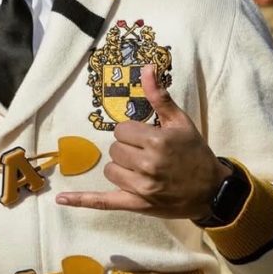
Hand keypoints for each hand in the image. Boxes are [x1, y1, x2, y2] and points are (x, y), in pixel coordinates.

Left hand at [56, 65, 228, 219]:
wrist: (211, 189)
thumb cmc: (195, 153)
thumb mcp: (181, 122)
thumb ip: (159, 96)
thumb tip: (146, 69)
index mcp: (157, 141)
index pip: (121, 131)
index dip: (131, 133)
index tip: (146, 136)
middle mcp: (147, 164)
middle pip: (115, 150)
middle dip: (127, 149)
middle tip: (146, 154)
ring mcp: (141, 187)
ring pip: (110, 171)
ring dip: (121, 168)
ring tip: (141, 170)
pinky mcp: (136, 204)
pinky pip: (103, 202)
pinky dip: (82, 201)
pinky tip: (61, 199)